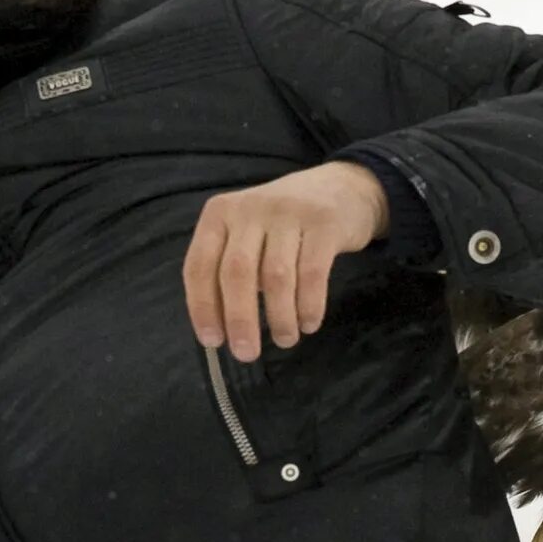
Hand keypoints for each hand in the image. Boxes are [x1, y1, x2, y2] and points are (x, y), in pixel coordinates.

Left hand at [182, 161, 391, 359]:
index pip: (200, 265)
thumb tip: (222, 327)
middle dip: (240, 319)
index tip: (212, 341)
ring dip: (279, 317)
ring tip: (285, 339)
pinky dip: (309, 305)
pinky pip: (312, 273)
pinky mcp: (324, 223)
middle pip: (237, 273)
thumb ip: (230, 267)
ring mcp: (288, 213)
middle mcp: (250, 208)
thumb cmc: (284, 223)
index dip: (202, 307)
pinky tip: (309, 324)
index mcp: (220, 213)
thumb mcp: (248, 232)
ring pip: (276, 276)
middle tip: (247, 354)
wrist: (343, 187)